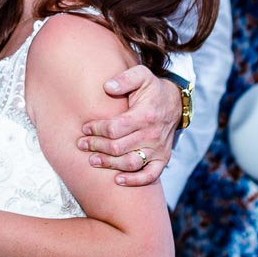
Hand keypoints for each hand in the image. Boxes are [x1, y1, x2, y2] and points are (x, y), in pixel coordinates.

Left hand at [79, 66, 179, 185]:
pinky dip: (135, 181)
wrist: (175, 102)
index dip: (96, 130)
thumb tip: (107, 86)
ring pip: (130, 163)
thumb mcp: (141, 75)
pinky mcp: (163, 159)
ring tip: (92, 161)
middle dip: (96, 147)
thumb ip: (125, 79)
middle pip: (118, 147)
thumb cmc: (152, 89)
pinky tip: (117, 180)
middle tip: (81, 145)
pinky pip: (150, 176)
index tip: (84, 129)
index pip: (114, 128)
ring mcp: (158, 149)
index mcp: (145, 115)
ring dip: (109, 164)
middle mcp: (152, 135)